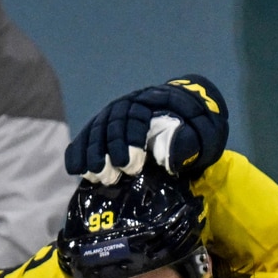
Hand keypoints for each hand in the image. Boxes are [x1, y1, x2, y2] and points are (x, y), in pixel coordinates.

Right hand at [66, 74, 227, 182]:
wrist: (189, 117)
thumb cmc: (196, 129)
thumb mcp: (202, 135)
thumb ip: (188, 142)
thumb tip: (168, 157)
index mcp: (153, 102)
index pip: (135, 118)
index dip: (128, 141)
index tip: (129, 164)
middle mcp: (129, 105)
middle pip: (111, 125)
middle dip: (107, 151)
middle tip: (110, 175)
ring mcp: (114, 116)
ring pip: (95, 130)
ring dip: (91, 154)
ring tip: (94, 175)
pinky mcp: (104, 129)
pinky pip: (86, 137)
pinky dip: (78, 152)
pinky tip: (75, 169)